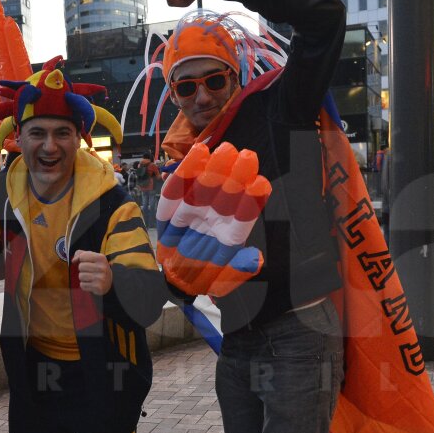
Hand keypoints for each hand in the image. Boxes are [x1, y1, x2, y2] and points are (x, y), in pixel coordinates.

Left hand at [72, 250, 112, 294]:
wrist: (108, 282)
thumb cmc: (97, 267)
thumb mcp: (93, 258)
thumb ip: (82, 254)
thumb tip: (73, 260)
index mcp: (101, 258)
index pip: (82, 256)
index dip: (80, 259)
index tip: (84, 262)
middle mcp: (102, 267)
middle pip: (81, 266)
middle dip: (82, 269)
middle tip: (89, 271)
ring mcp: (100, 278)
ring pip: (81, 276)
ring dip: (83, 278)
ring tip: (90, 278)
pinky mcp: (98, 287)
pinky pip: (82, 285)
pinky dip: (84, 285)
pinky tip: (91, 284)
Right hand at [156, 142, 270, 297]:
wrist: (175, 280)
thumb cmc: (204, 279)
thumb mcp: (223, 282)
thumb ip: (237, 270)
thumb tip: (255, 259)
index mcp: (230, 236)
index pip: (243, 217)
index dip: (251, 201)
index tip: (261, 183)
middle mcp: (215, 219)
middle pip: (226, 195)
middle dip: (235, 175)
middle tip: (246, 155)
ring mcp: (193, 213)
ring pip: (203, 188)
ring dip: (213, 169)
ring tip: (222, 150)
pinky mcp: (172, 211)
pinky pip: (176, 193)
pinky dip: (184, 174)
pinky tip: (197, 154)